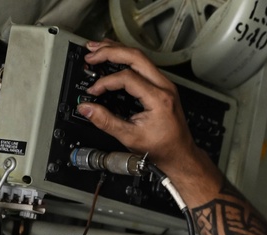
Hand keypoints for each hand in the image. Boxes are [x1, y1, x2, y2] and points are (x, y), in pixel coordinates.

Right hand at [78, 40, 201, 176]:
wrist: (179, 154)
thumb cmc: (162, 147)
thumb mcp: (130, 137)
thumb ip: (106, 121)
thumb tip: (87, 109)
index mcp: (159, 98)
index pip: (127, 78)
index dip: (106, 82)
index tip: (94, 91)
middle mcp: (164, 87)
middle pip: (135, 57)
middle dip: (110, 52)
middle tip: (91, 55)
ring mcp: (165, 84)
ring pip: (140, 57)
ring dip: (117, 50)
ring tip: (98, 49)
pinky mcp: (162, 86)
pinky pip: (143, 64)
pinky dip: (126, 58)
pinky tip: (114, 56)